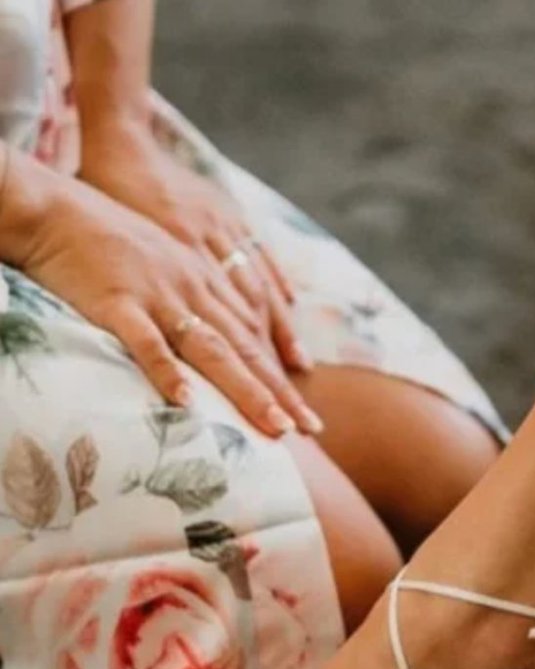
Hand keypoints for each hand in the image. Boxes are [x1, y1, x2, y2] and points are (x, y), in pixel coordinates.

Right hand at [10, 155, 321, 436]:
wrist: (54, 204)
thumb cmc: (110, 235)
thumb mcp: (171, 260)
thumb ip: (204, 293)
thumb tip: (233, 328)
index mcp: (206, 282)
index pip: (254, 339)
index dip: (282, 378)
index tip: (306, 415)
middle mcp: (194, 290)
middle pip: (246, 349)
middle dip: (280, 393)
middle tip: (310, 430)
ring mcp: (159, 296)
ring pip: (212, 348)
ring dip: (246, 389)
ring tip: (273, 425)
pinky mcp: (118, 300)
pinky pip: (145, 340)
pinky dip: (166, 369)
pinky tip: (185, 401)